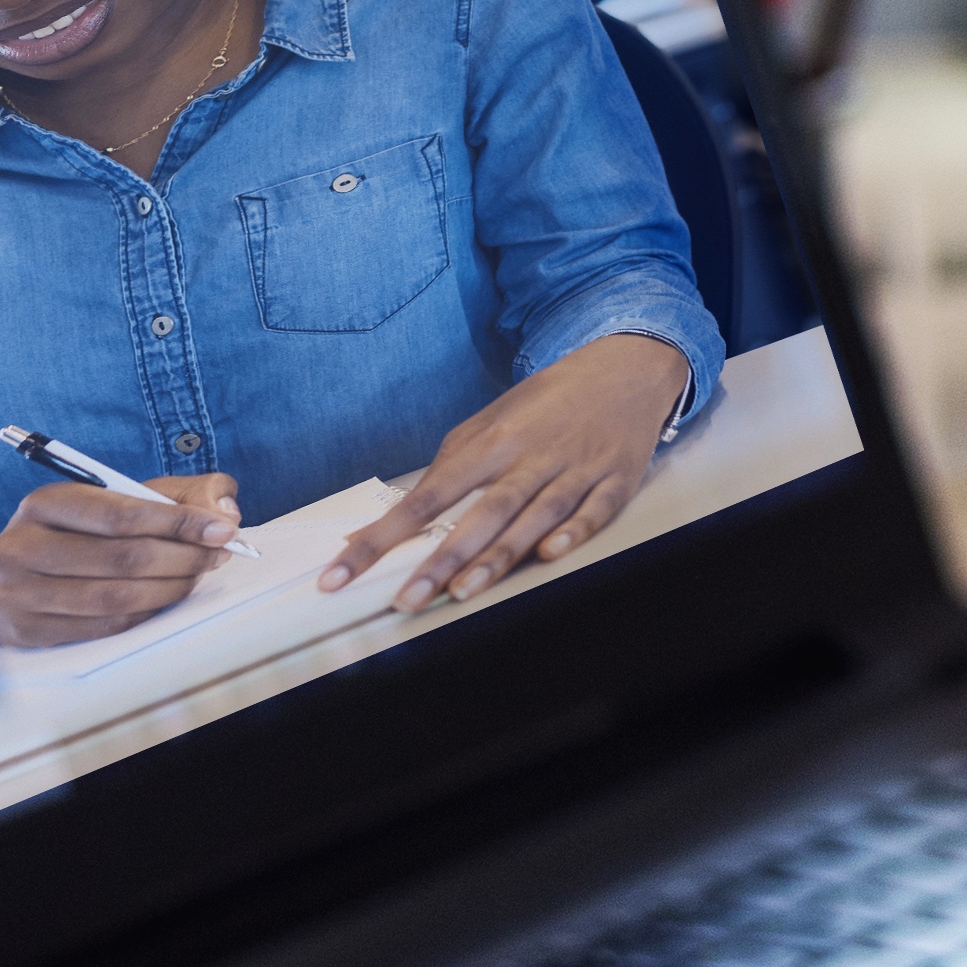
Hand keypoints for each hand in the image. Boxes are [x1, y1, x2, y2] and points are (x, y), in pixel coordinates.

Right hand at [0, 473, 236, 653]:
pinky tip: (165, 597)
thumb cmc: (70, 534)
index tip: (223, 529)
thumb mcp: (110, 498)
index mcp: (44, 503)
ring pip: (116, 597)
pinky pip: (104, 626)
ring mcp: (19, 593)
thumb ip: (175, 494)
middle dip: (183, 556)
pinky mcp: (28, 630)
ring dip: (172, 587)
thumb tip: (224, 510)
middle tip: (219, 554)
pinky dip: (147, 612)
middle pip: (122, 558)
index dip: (179, 522)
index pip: (121, 513)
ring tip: (197, 575)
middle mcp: (23, 546)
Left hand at [328, 333, 687, 608]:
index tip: (339, 575)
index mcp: (492, 442)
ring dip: (499, 556)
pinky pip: (593, 511)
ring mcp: (575, 469)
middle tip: (406, 599)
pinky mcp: (615, 480)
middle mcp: (530, 456)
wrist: (627, 366)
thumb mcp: (491, 421)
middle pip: (481, 512)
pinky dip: (574, 531)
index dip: (382, 537)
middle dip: (442, 558)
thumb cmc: (547, 402)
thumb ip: (446, 468)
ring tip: (462, 592)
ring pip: (534, 517)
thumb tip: (391, 516)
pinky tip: (551, 554)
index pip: (426, 497)